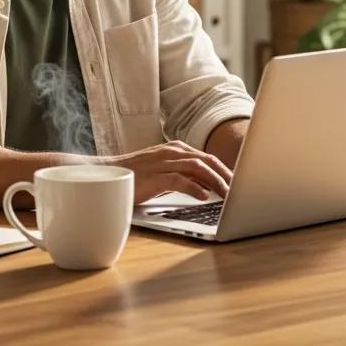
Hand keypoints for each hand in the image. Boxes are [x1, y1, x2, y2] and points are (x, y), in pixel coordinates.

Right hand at [104, 140, 231, 203]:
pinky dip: (193, 187)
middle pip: (207, 160)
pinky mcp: (154, 176)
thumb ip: (184, 175)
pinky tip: (204, 196)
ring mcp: (163, 162)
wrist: (107, 175)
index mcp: (177, 149)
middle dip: (225, 175)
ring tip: (227, 194)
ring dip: (215, 181)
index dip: (224, 169)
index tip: (238, 182)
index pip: (207, 157)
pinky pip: (178, 179)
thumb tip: (206, 186)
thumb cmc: (136, 176)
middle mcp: (173, 152)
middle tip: (239, 189)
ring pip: (197, 168)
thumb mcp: (164, 172)